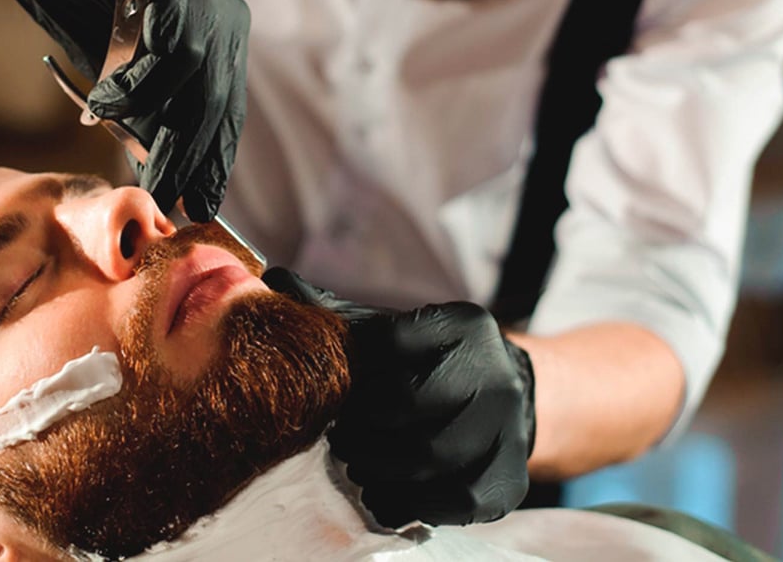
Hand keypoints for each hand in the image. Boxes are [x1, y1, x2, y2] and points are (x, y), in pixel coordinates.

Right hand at [0, 0, 250, 219]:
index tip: (201, 205)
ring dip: (153, 115)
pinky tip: (103, 100)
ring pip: (196, 70)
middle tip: (160, 191)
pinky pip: (168, 38)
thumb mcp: (127, 86)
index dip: (214, 160)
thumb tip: (174, 188)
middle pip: (216, 97)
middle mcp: (222, 11)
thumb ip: (153, 123)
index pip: (229, 112)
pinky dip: (136, 80)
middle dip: (186, 152)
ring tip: (111, 132)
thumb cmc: (85, 23)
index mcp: (223, 40)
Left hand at [263, 267, 534, 527]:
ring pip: (433, 455)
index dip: (356, 371)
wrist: (506, 398)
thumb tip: (272, 279)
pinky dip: (409, 502)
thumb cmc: (427, 362)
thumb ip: (334, 311)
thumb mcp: (388, 331)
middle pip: (412, 402)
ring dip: (379, 468)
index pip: (392, 342)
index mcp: (463, 325)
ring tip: (356, 466)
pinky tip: (383, 493)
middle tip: (340, 438)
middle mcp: (495, 371)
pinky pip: (455, 500)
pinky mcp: (510, 478)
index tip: (339, 391)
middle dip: (363, 426)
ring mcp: (510, 427)